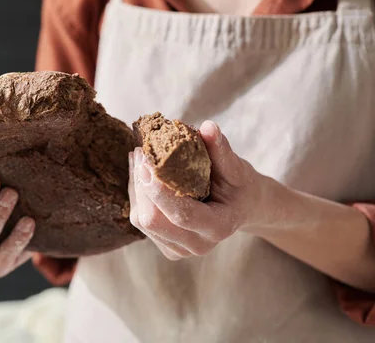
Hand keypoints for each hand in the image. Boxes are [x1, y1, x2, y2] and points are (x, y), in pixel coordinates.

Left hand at [129, 120, 266, 259]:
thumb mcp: (237, 168)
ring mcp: (178, 249)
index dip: (160, 190)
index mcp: (217, 228)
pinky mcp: (164, 244)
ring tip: (138, 156)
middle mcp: (196, 245)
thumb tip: (207, 127)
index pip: (181, 214)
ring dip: (136, 185)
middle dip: (142, 186)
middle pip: (153, 220)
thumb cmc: (239, 186)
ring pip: (142, 219)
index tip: (148, 161)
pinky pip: (140, 218)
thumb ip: (222, 150)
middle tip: (141, 152)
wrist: (240, 207)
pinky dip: (136, 192)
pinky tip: (139, 169)